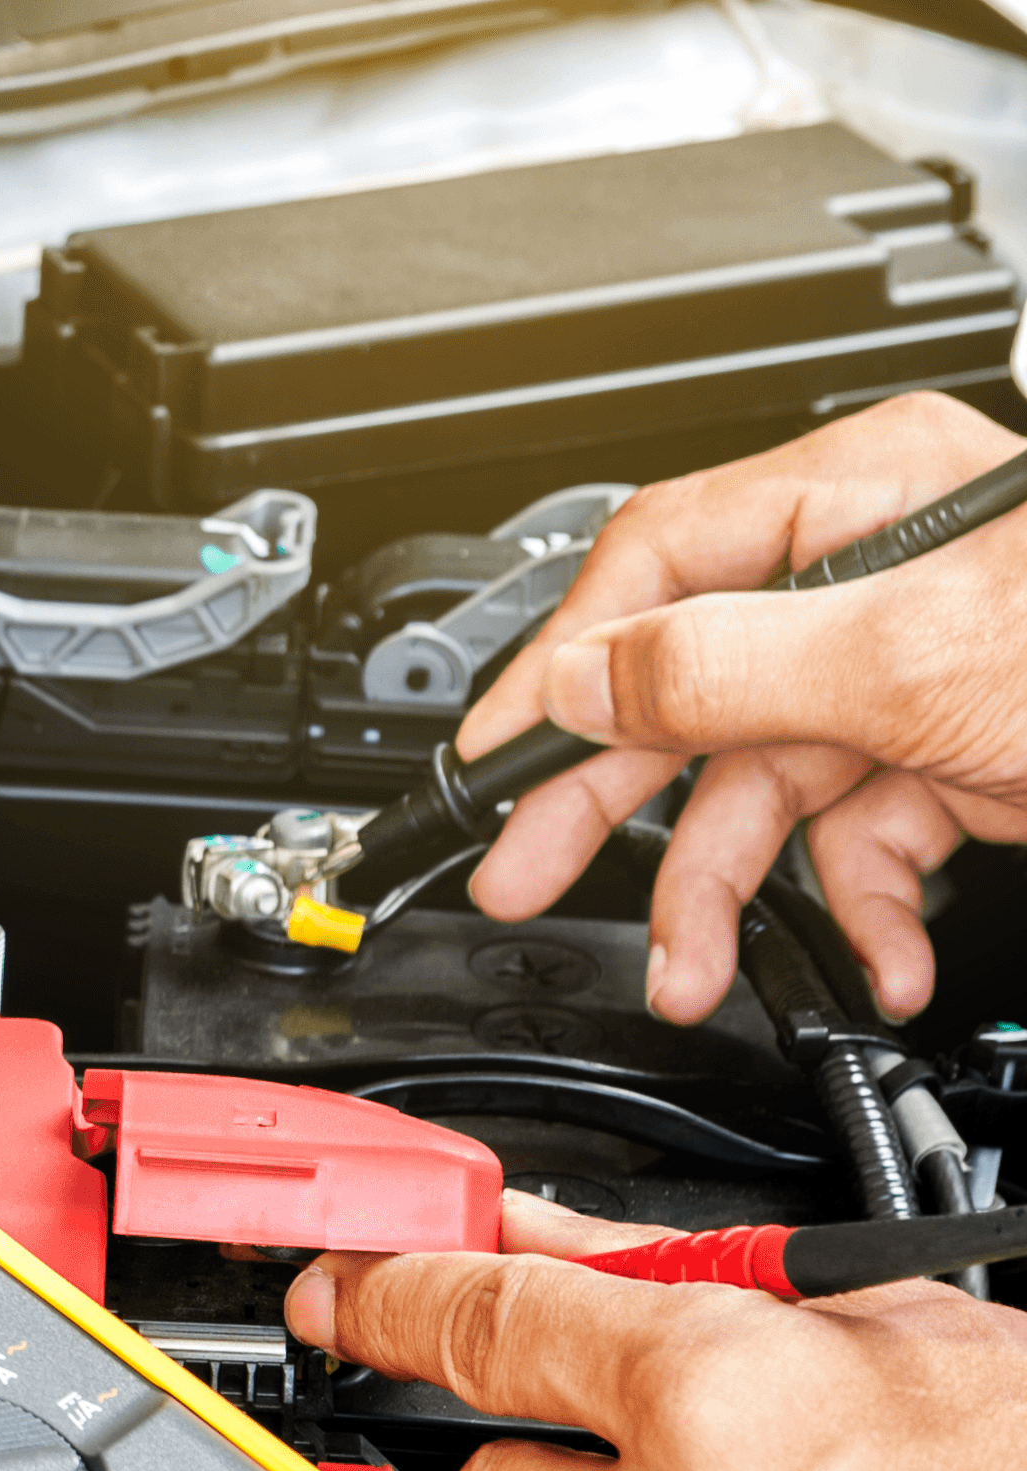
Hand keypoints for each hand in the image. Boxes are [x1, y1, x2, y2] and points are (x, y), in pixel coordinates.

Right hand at [449, 392, 1026, 1024]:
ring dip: (741, 895)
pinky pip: (878, 840)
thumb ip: (721, 663)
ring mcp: (928, 671)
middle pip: (698, 691)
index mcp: (855, 498)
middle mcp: (879, 577)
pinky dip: (869, 911)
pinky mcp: (974, 756)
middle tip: (529, 877)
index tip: (496, 758)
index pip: (656, 570)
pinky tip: (877, 957)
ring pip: (779, 787)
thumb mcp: (910, 653)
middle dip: (621, 805)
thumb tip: (582, 678)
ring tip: (698, 972)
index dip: (563, 666)